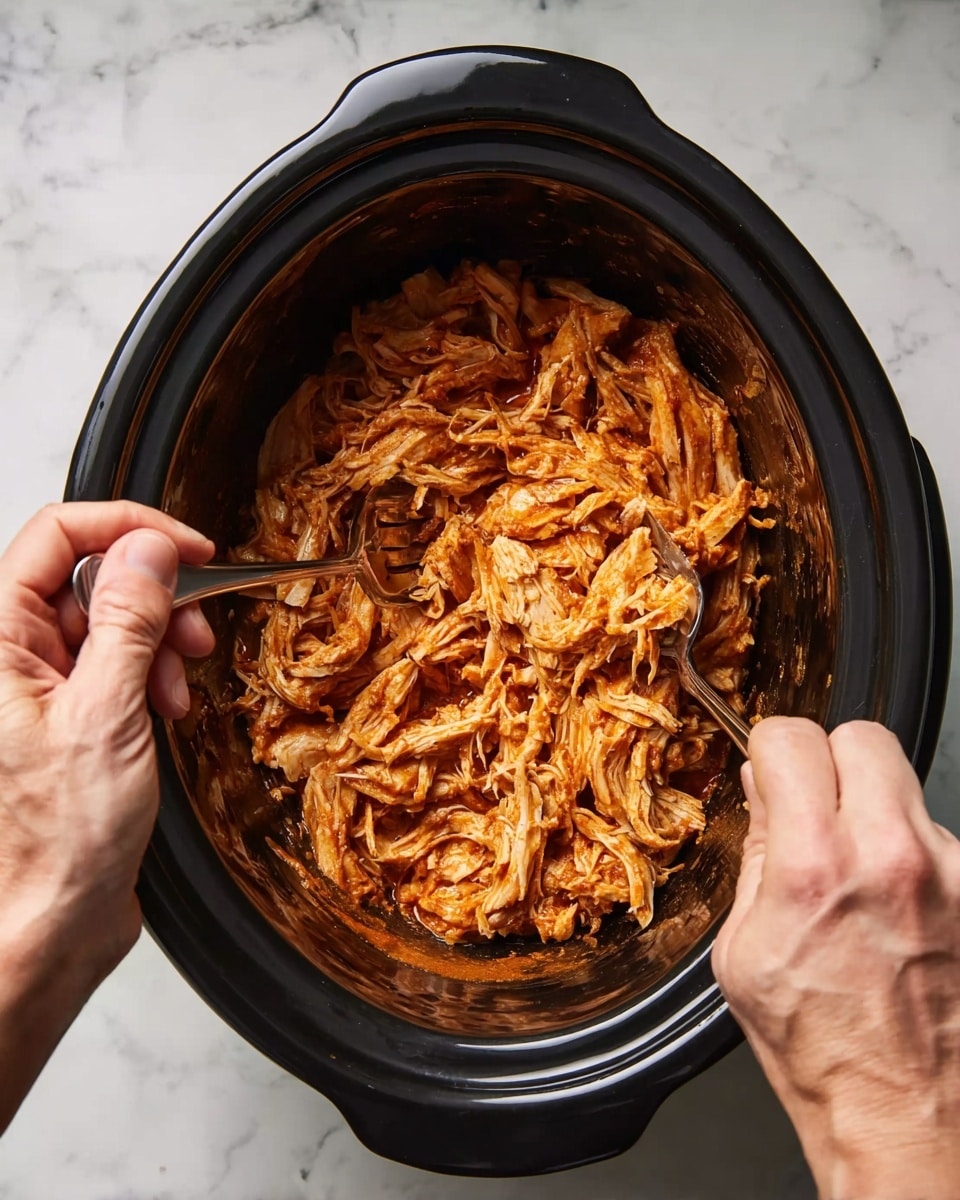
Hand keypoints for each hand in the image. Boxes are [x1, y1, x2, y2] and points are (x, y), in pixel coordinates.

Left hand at [0, 502, 213, 1131]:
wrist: (54, 915)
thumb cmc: (57, 839)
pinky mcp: (73, 710)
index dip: (127, 528)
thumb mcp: (105, 716)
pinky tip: (167, 709)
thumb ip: (126, 623)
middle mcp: (13, 656)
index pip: (56, 536)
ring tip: (178, 687)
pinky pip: (119, 662)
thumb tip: (147, 550)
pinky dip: (154, 675)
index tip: (187, 547)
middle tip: (195, 628)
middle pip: (89, 576)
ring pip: (111, 619)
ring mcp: (42, 683)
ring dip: (159, 641)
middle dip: (153, 595)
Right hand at [713, 718, 959, 1199]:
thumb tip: (762, 790)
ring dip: (876, 813)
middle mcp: (892, 857)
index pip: (792, 738)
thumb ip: (757, 853)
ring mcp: (951, 874)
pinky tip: (895, 909)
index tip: (770, 770)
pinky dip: (912, 856)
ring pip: (906, 787)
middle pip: (864, 736)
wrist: (909, 1116)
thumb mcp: (745, 951)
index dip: (771, 750)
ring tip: (860, 879)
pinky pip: (938, 838)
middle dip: (831, 760)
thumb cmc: (824, 1051)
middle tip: (817, 805)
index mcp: (816, 868)